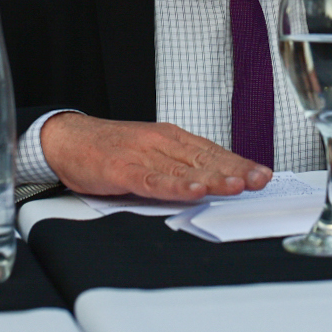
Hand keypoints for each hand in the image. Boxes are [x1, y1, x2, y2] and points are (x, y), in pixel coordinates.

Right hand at [39, 113, 272, 200]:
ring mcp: (142, 156)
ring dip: (212, 179)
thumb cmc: (112, 148)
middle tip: (259, 180)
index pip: (213, 152)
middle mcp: (162, 143)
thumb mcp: (151, 152)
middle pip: (204, 159)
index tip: (262, 174)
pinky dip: (173, 187)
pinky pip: (152, 180)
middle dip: (235, 171)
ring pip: (183, 169)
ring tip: (236, 186)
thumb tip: (212, 181)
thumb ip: (178, 166)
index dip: (239, 163)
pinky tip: (191, 192)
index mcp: (172, 139)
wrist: (69, 138)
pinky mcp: (122, 170)